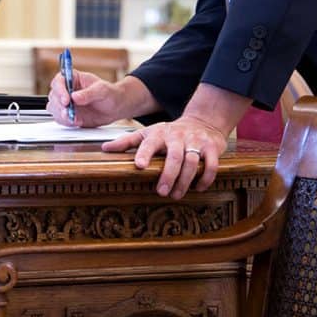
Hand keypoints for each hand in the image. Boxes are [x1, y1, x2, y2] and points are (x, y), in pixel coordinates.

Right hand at [48, 69, 137, 126]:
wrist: (116, 107)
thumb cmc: (110, 93)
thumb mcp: (102, 90)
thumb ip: (89, 93)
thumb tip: (75, 97)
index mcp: (72, 78)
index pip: (59, 81)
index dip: (60, 90)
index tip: (66, 100)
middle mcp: (66, 90)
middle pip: (54, 96)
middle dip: (59, 105)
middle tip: (68, 112)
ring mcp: (66, 103)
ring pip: (54, 108)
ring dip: (61, 114)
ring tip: (73, 118)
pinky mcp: (68, 114)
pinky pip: (60, 119)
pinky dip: (66, 122)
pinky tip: (77, 121)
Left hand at [101, 115, 227, 198]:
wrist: (202, 122)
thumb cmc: (169, 132)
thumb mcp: (147, 133)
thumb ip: (127, 142)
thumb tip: (104, 148)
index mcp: (158, 134)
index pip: (149, 143)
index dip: (144, 153)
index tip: (140, 166)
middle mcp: (177, 137)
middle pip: (173, 156)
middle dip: (168, 175)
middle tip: (161, 192)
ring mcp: (196, 141)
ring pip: (192, 162)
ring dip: (184, 180)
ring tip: (176, 194)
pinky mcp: (212, 148)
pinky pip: (211, 164)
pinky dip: (206, 178)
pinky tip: (198, 188)